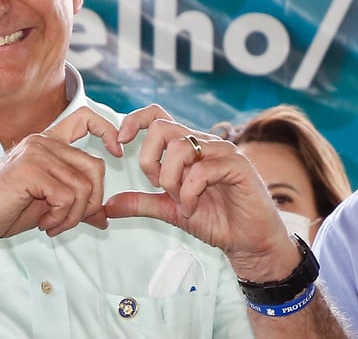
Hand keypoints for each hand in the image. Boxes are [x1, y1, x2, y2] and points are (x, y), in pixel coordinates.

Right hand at [0, 107, 122, 245]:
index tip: (117, 152)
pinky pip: (67, 197)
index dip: (108, 130)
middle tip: (68, 220)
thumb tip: (105, 216)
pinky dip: (61, 218)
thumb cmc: (4, 209)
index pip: (85, 118)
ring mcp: (36, 153)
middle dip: (91, 202)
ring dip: (73, 216)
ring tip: (53, 224)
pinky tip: (43, 224)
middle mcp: (43, 141)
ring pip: (83, 186)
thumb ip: (76, 203)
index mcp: (47, 142)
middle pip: (95, 166)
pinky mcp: (30, 169)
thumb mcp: (48, 205)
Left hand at [106, 104, 296, 280]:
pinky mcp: (237, 166)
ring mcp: (222, 151)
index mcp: (187, 146)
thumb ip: (141, 203)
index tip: (119, 144)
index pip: (157, 115)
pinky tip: (192, 209)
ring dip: (171, 181)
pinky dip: (188, 194)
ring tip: (181, 201)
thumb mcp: (169, 211)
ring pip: (179, 148)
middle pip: (162, 127)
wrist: (249, 242)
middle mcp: (203, 142)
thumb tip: (108, 206)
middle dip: (150, 160)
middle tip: (159, 186)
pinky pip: (200, 171)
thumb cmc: (215, 220)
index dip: (134, 121)